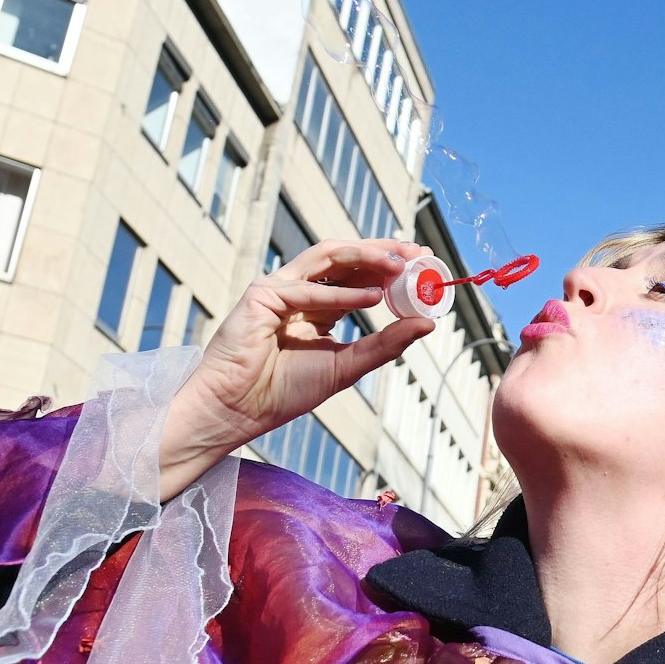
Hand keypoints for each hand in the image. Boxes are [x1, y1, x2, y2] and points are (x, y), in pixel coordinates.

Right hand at [158, 239, 435, 498]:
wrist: (236, 411)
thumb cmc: (283, 392)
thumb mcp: (347, 367)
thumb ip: (386, 344)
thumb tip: (427, 323)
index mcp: (318, 309)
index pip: (358, 276)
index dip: (390, 267)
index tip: (424, 263)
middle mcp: (300, 294)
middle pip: (345, 259)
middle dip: (383, 252)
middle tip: (417, 253)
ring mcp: (279, 290)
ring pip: (327, 258)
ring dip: (365, 257)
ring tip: (399, 265)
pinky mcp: (260, 296)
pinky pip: (307, 290)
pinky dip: (342, 294)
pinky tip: (372, 298)